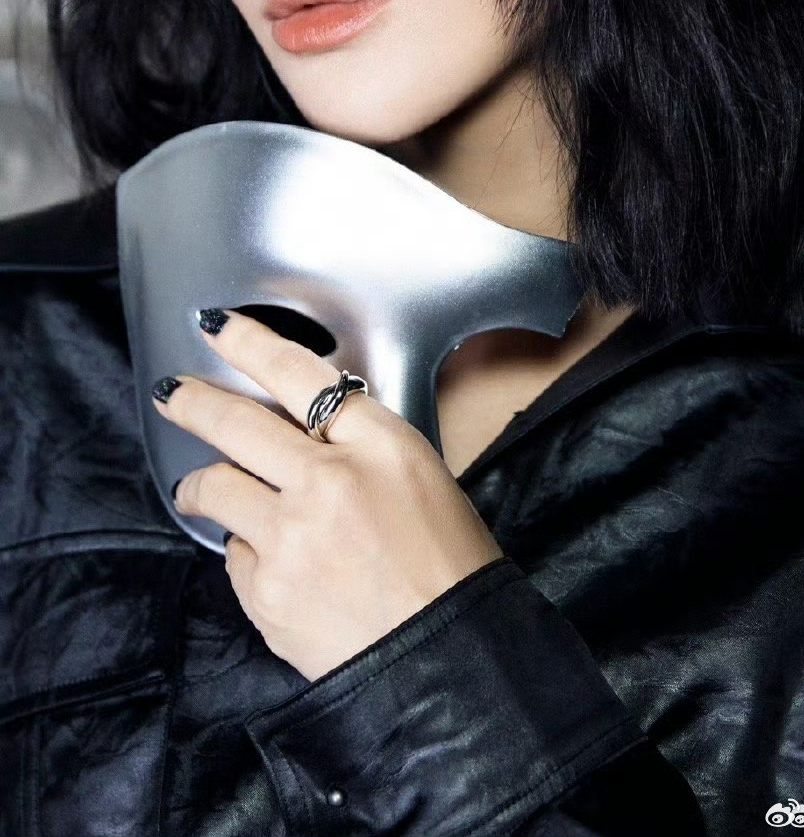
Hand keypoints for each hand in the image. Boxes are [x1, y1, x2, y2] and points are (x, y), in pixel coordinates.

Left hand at [151, 309, 504, 680]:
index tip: (219, 328)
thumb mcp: (421, 475)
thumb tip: (302, 423)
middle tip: (172, 393)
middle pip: (237, 424)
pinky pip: (234, 554)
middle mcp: (329, 483)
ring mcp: (291, 540)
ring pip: (218, 488)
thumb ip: (362, 441)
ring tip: (197, 488)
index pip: (301, 374)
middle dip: (194, 402)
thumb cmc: (448, 565)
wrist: (445, 657)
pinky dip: (246, 550)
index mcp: (380, 446)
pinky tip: (271, 561)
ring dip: (201, 484)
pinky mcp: (266, 593)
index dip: (251, 343)